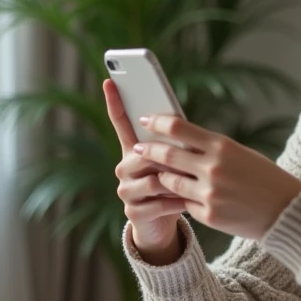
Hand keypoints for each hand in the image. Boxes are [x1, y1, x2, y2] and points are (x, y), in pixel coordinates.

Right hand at [103, 79, 185, 264]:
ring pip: (150, 179)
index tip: (110, 81)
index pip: (121, 121)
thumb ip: (175, 144)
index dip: (115, 102)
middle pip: (142, 153)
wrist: (168, 220)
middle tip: (187, 162)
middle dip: (166, 158)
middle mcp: (124, 167)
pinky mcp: (132, 212)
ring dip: (173, 182)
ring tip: (190, 185)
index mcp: (134, 149)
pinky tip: (186, 203)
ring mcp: (125, 189)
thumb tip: (181, 133)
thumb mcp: (178, 160)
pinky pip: (155, 203)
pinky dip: (174, 203)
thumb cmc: (177, 183)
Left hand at [134, 114, 300, 240]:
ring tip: (156, 172)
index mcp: (222, 146)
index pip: (178, 128)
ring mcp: (209, 194)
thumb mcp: (239, 153)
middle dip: (148, 150)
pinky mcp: (208, 216)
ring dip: (160, 176)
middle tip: (137, 147)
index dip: (157, 122)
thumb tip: (180, 141)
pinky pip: (184, 203)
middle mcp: (213, 168)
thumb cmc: (264, 177)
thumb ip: (211, 148)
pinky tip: (180, 195)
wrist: (286, 211)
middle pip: (166, 155)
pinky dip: (181, 198)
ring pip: (169, 182)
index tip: (145, 120)